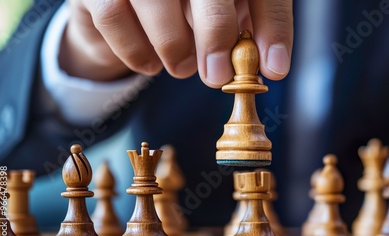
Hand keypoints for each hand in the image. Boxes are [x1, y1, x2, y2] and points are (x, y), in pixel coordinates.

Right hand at [60, 0, 292, 87]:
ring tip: (182, 67)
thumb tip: (273, 66)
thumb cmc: (185, 8)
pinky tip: (151, 65)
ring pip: (156, 1)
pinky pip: (115, 16)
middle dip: (217, 34)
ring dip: (174, 46)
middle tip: (216, 75)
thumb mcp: (223, 14)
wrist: (125, 3)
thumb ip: (249, 31)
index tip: (274, 69)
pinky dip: (136, 51)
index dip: (272, 27)